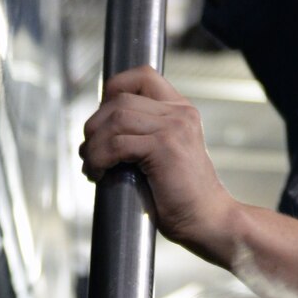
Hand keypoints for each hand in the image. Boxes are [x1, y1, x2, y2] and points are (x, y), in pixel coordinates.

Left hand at [80, 66, 238, 262]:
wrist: (208, 221)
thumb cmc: (181, 198)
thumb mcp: (163, 155)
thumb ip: (142, 135)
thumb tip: (97, 131)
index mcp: (180, 110)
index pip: (142, 76)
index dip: (112, 90)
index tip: (101, 123)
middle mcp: (179, 113)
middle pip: (120, 99)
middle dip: (94, 125)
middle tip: (89, 153)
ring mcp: (173, 128)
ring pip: (115, 118)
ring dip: (93, 145)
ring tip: (91, 167)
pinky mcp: (164, 147)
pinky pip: (117, 144)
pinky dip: (98, 158)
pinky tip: (98, 175)